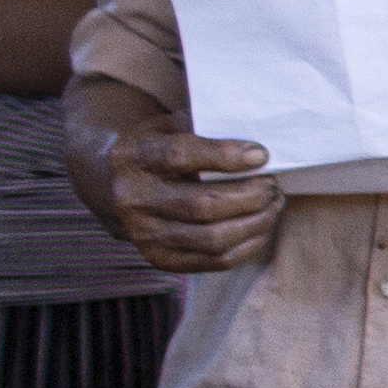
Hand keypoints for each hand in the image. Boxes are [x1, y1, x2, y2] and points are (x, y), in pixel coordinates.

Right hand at [100, 120, 280, 274]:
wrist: (114, 184)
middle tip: (272, 184)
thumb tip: (256, 146)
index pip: (180, 156)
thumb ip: (204, 128)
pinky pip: (216, 260)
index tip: (262, 155)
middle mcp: (133, 200)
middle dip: (251, 196)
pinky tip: (262, 226)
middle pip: (203, 205)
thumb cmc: (158, 150)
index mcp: (134, 158)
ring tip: (273, 204)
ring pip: (214, 238)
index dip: (225, 156)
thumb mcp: (169, 127)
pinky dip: (249, 244)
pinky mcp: (160, 260)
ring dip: (256, 222)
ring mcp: (144, 235)